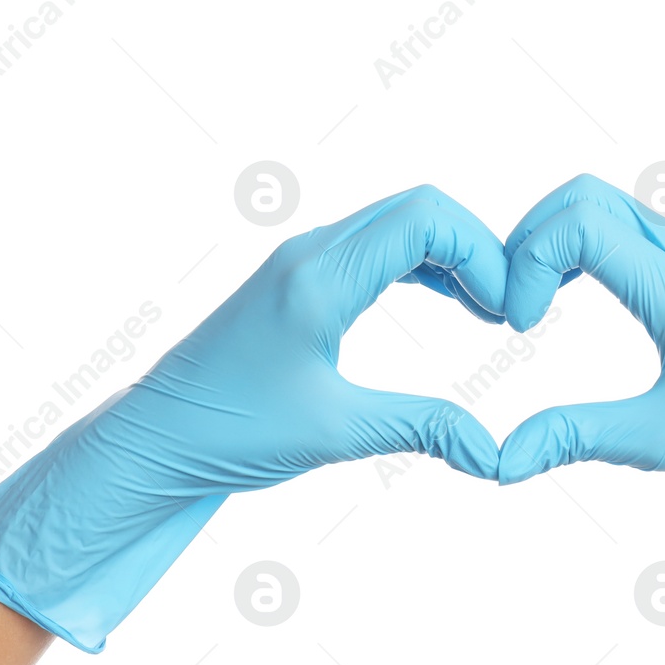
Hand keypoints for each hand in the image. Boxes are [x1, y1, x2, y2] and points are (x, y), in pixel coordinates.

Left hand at [0, 185, 506, 651]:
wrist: (154, 441)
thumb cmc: (227, 432)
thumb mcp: (336, 433)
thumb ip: (422, 429)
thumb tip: (495, 454)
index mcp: (319, 275)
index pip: (425, 218)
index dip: (484, 254)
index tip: (509, 315)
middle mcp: (311, 253)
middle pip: (419, 210)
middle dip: (478, 251)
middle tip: (511, 312)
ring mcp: (303, 262)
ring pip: (399, 226)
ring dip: (453, 257)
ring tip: (490, 311)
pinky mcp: (300, 282)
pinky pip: (377, 249)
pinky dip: (423, 267)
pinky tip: (451, 304)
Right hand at [496, 175, 664, 653]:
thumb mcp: (660, 443)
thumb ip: (575, 438)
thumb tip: (502, 461)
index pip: (582, 222)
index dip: (529, 260)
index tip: (521, 327)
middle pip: (586, 195)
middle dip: (531, 238)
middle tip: (516, 306)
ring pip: (610, 205)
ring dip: (559, 239)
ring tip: (538, 303)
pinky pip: (634, 230)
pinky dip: (588, 247)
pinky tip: (575, 298)